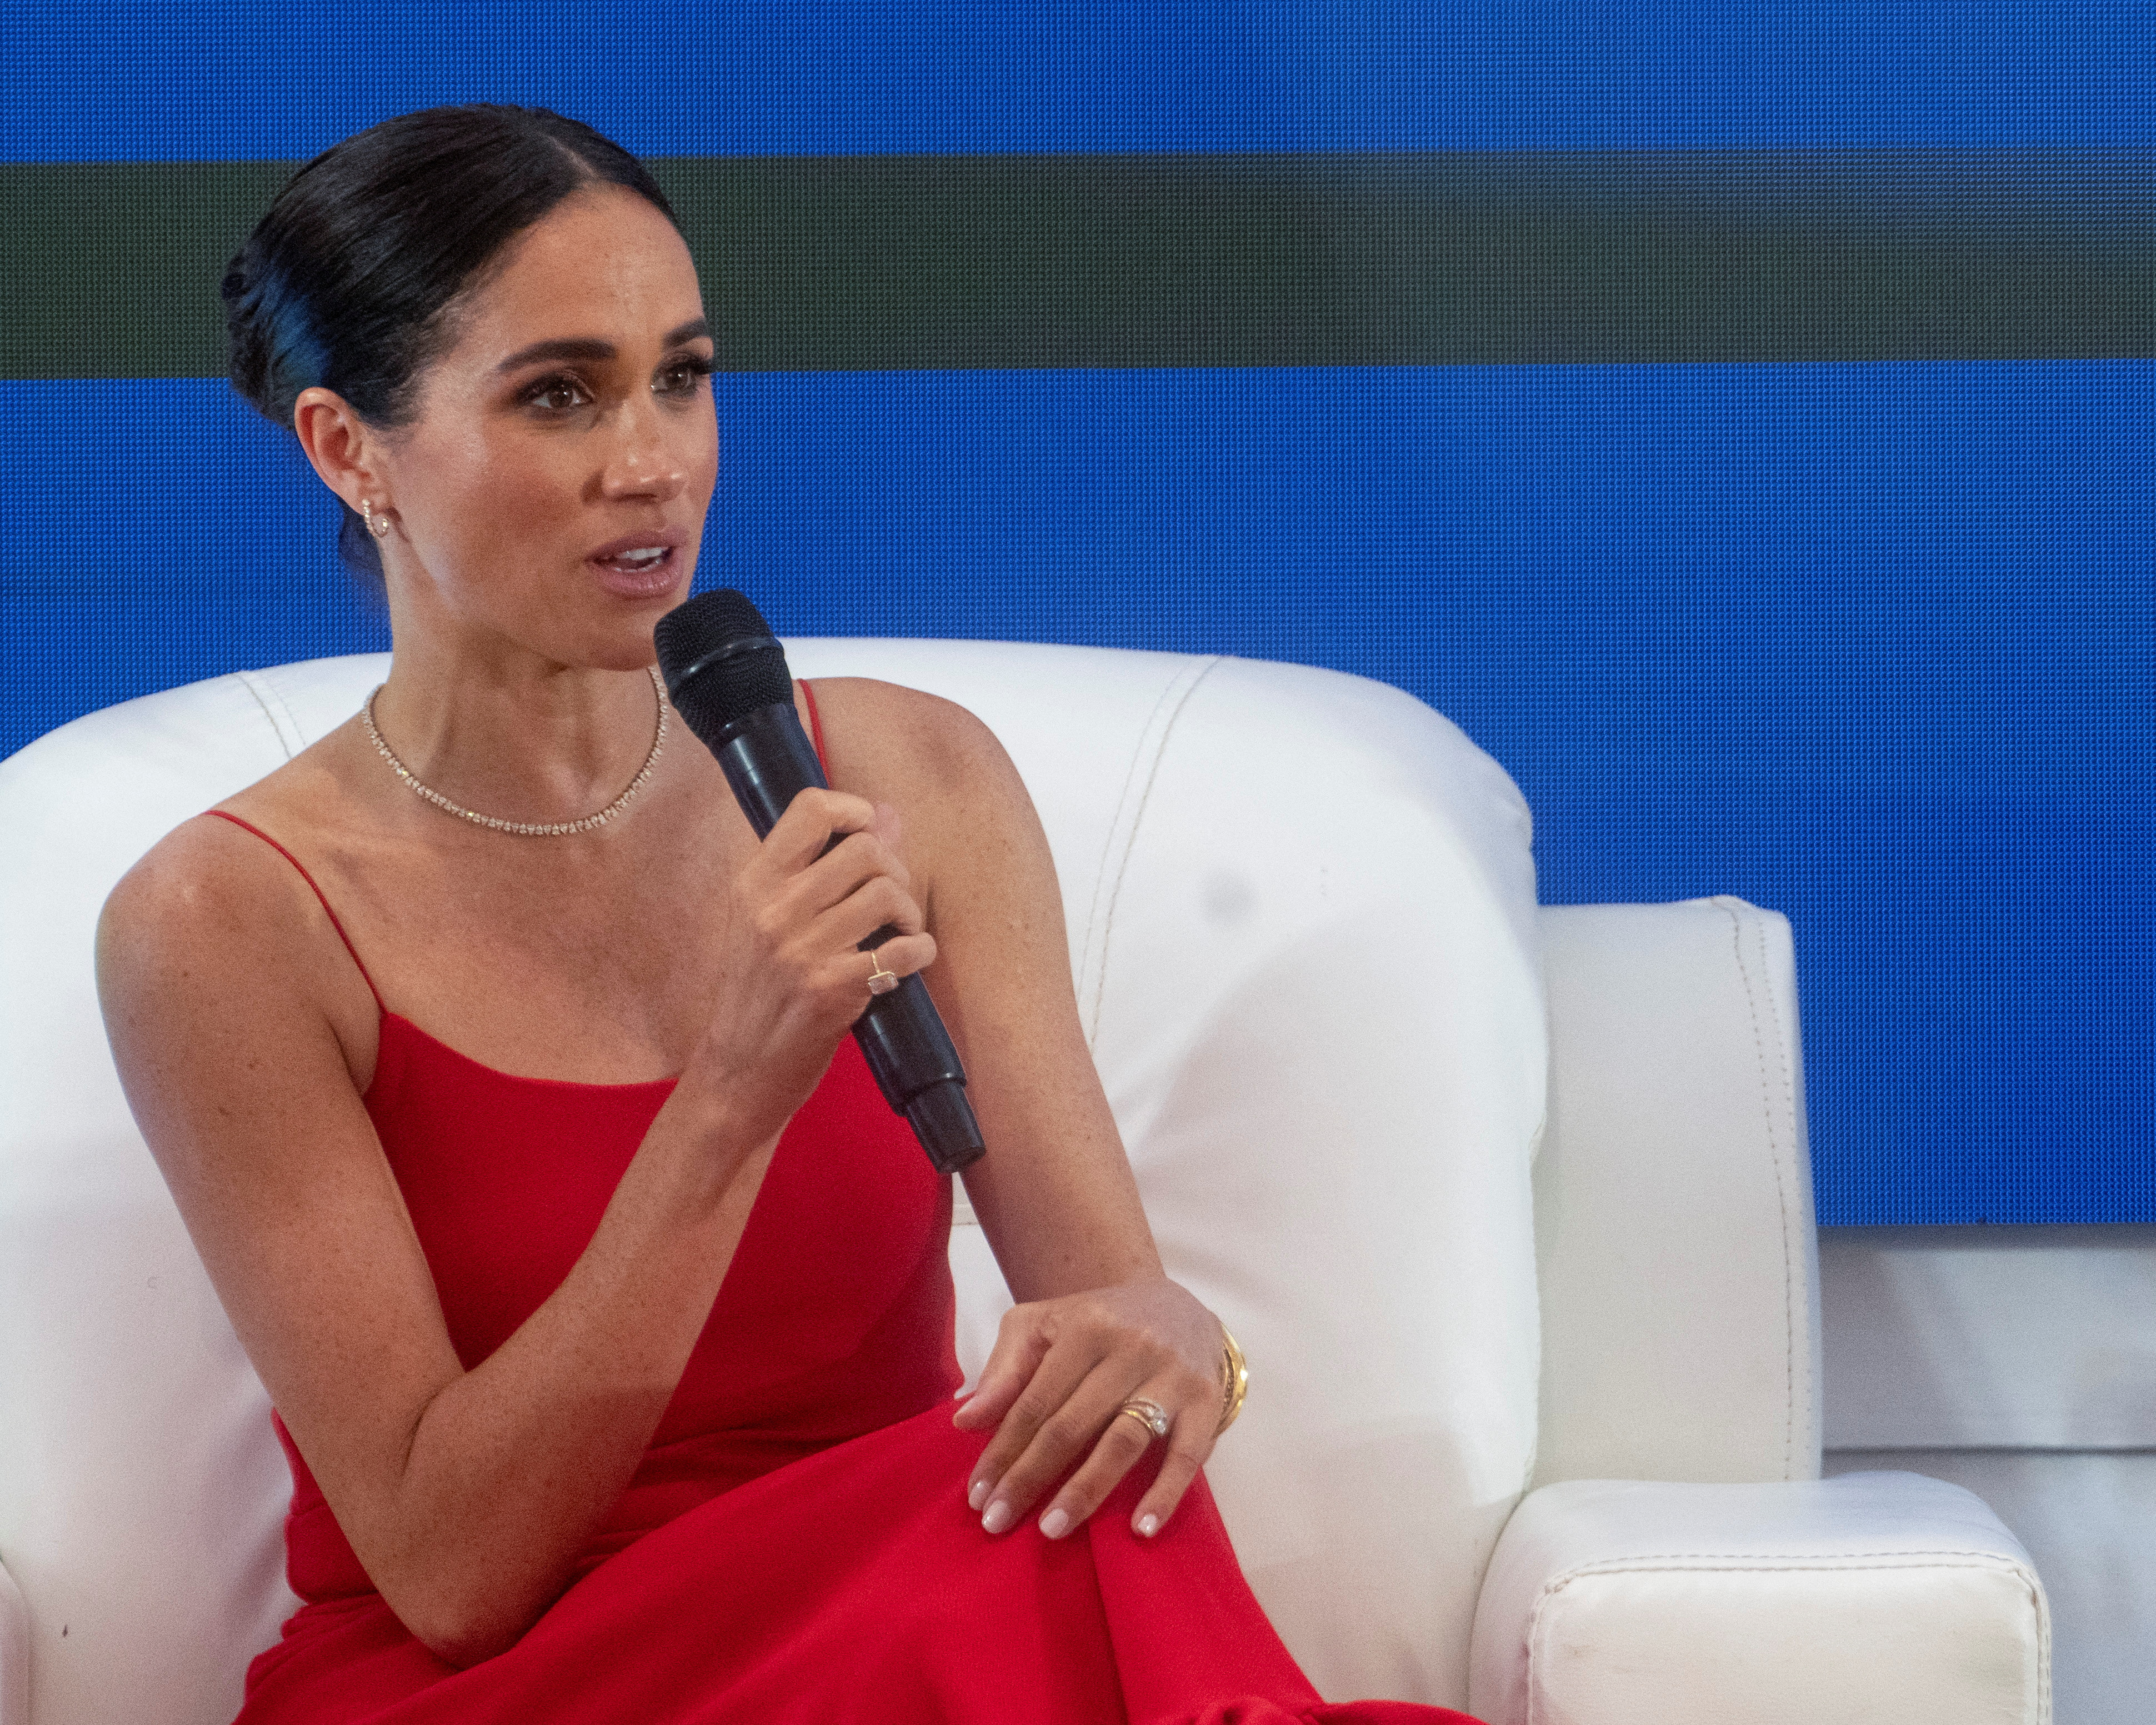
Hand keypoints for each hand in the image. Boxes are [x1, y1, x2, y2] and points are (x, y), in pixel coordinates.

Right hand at [682, 788, 933, 1147]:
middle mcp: (774, 910)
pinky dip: (920, 952)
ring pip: (888, 893)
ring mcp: (801, 950)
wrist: (738, 1071)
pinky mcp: (831, 990)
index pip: (812, 808)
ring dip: (910, 913)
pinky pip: (903, 949)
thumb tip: (886, 813)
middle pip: (865, 848)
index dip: (856, 810)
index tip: (870, 835)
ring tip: (900, 934)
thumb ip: (824, 865)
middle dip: (895, 870)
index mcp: (754, 883)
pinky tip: (908, 961)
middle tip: (892, 901)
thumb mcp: (772, 921)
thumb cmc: (760, 993)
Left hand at [952, 1277, 1227, 1541]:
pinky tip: (1141, 1528)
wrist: (1178, 1305)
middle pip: (1071, 1424)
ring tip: (1052, 1529)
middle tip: (998, 1521)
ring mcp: (1172, 1375)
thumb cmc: (1099, 1324)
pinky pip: (1186, 1454)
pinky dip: (1165, 1493)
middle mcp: (1131, 1347)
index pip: (1035, 1401)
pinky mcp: (1208, 1400)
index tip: (978, 1495)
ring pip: (1123, 1441)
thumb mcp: (1044, 1327)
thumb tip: (966, 1421)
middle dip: (1030, 1477)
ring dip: (1085, 1490)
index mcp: (1086, 1327)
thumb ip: (1005, 1370)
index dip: (1002, 1450)